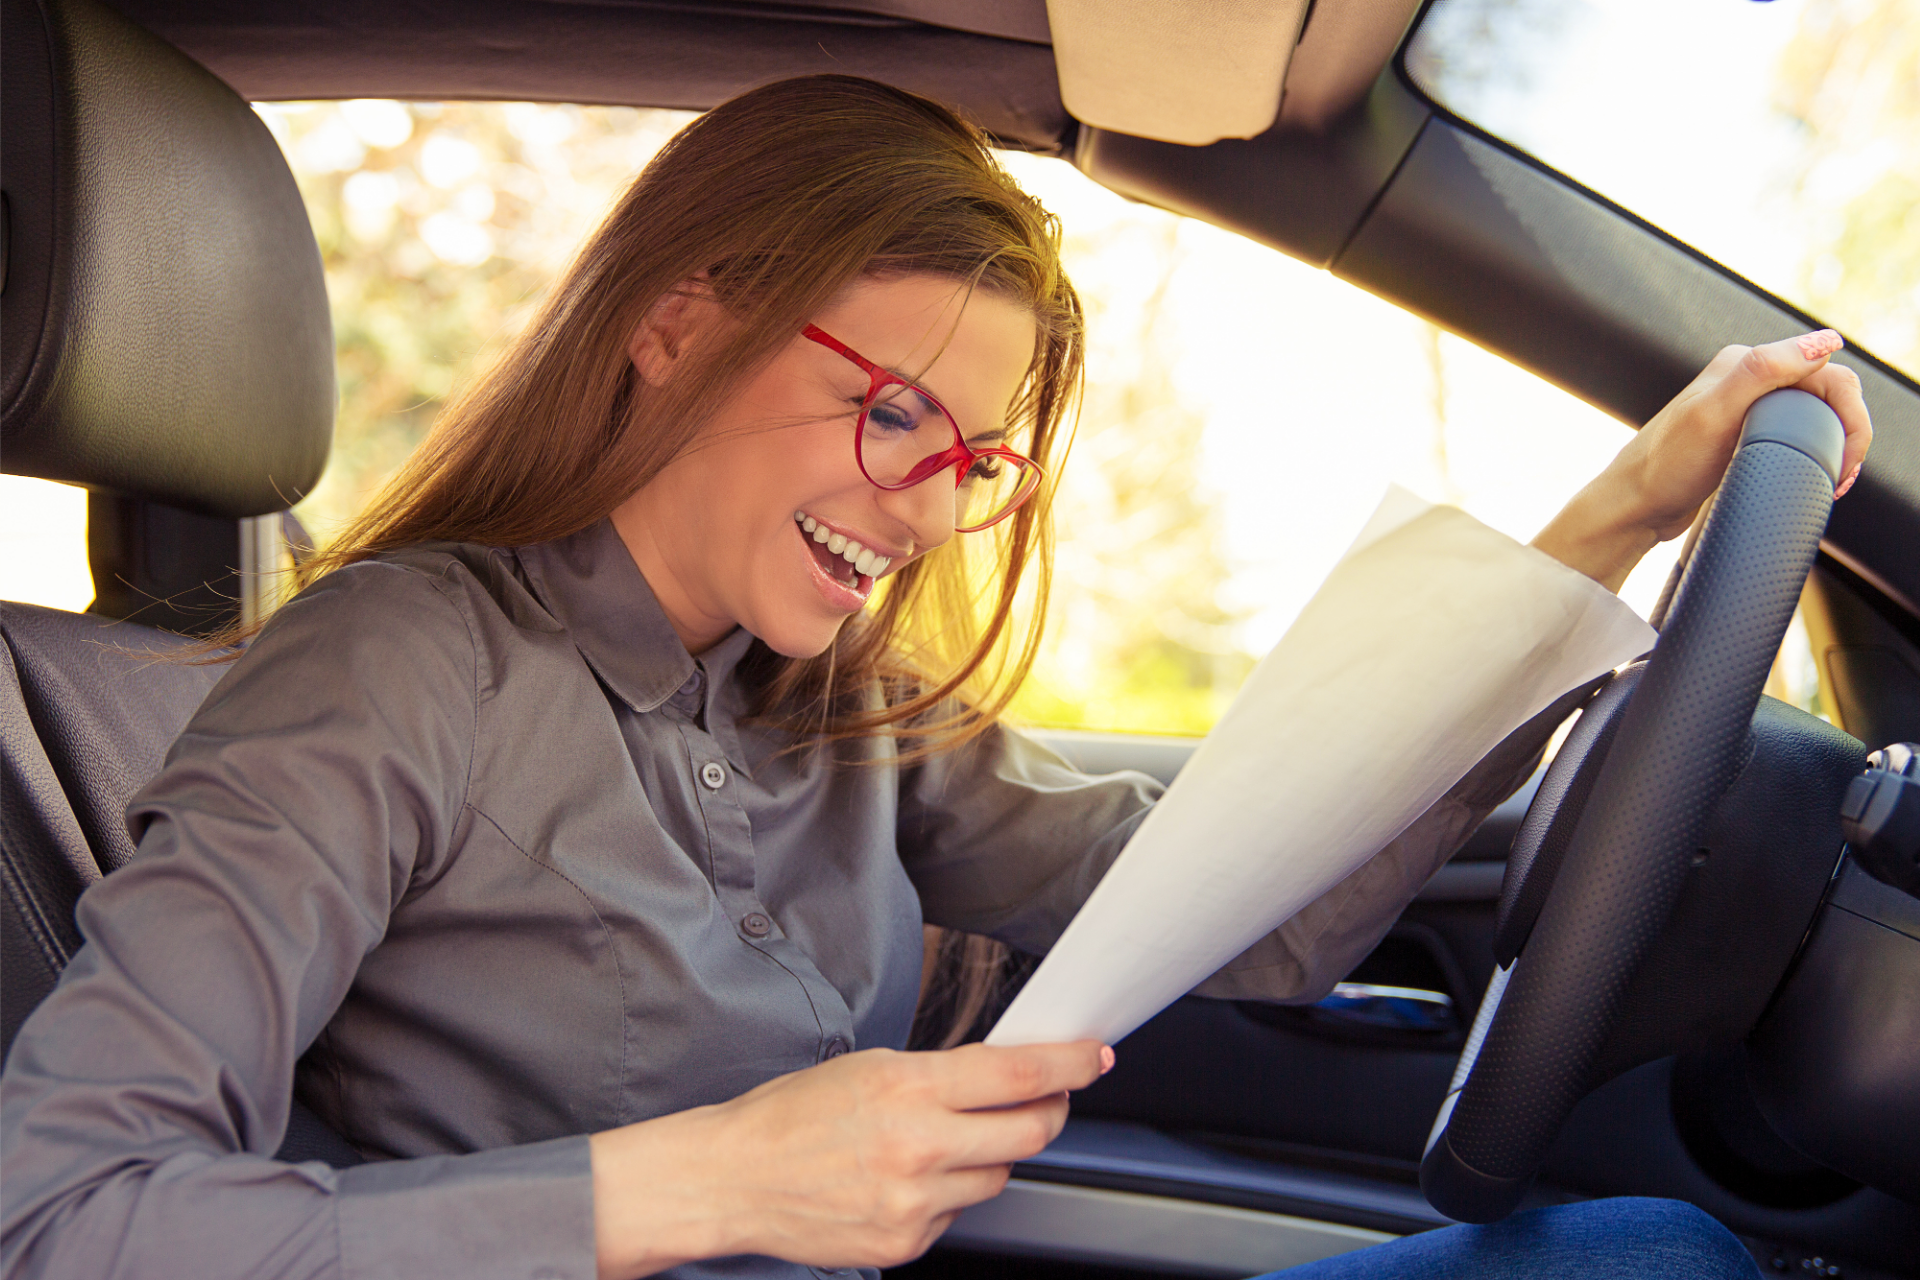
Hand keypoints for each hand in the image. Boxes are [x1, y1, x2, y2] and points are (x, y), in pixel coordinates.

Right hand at [588, 1040, 1112, 1278]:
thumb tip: (1006, 1073)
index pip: (1018, 1076)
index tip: (1095, 1056)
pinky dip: (948, 1193)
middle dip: (1051, 1111)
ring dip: (991, 1153)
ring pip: (998, 1175)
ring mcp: (914, 1202)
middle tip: (1049, 1097)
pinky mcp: (906, 1243)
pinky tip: (909, 1178)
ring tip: (945, 1139)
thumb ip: (941, 1074)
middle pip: (1029, 1131)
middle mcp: (918, 1147)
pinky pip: (958, 1214)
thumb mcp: (870, 1068)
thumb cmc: (792, 1115)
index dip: (1070, 1064)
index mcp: (908, 1088)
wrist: (731, 1179)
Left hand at [1533, 329, 1872, 591]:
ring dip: (1836, 447)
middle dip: (1847, 434)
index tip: (1847, 460)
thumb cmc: (1664, 466)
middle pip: (1826, 396)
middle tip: (1842, 478)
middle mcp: (1747, 381)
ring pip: (1815, 418)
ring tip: (1835, 482)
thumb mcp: (1714, 415)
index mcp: (1745, 363)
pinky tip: (1815, 479)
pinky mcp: (1744, 438)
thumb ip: (1764, 372)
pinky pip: (1796, 438)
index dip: (1850, 415)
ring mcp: (1746, 410)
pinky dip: (1815, 456)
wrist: (1632, 508)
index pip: (1828, 375)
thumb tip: (1826, 342)